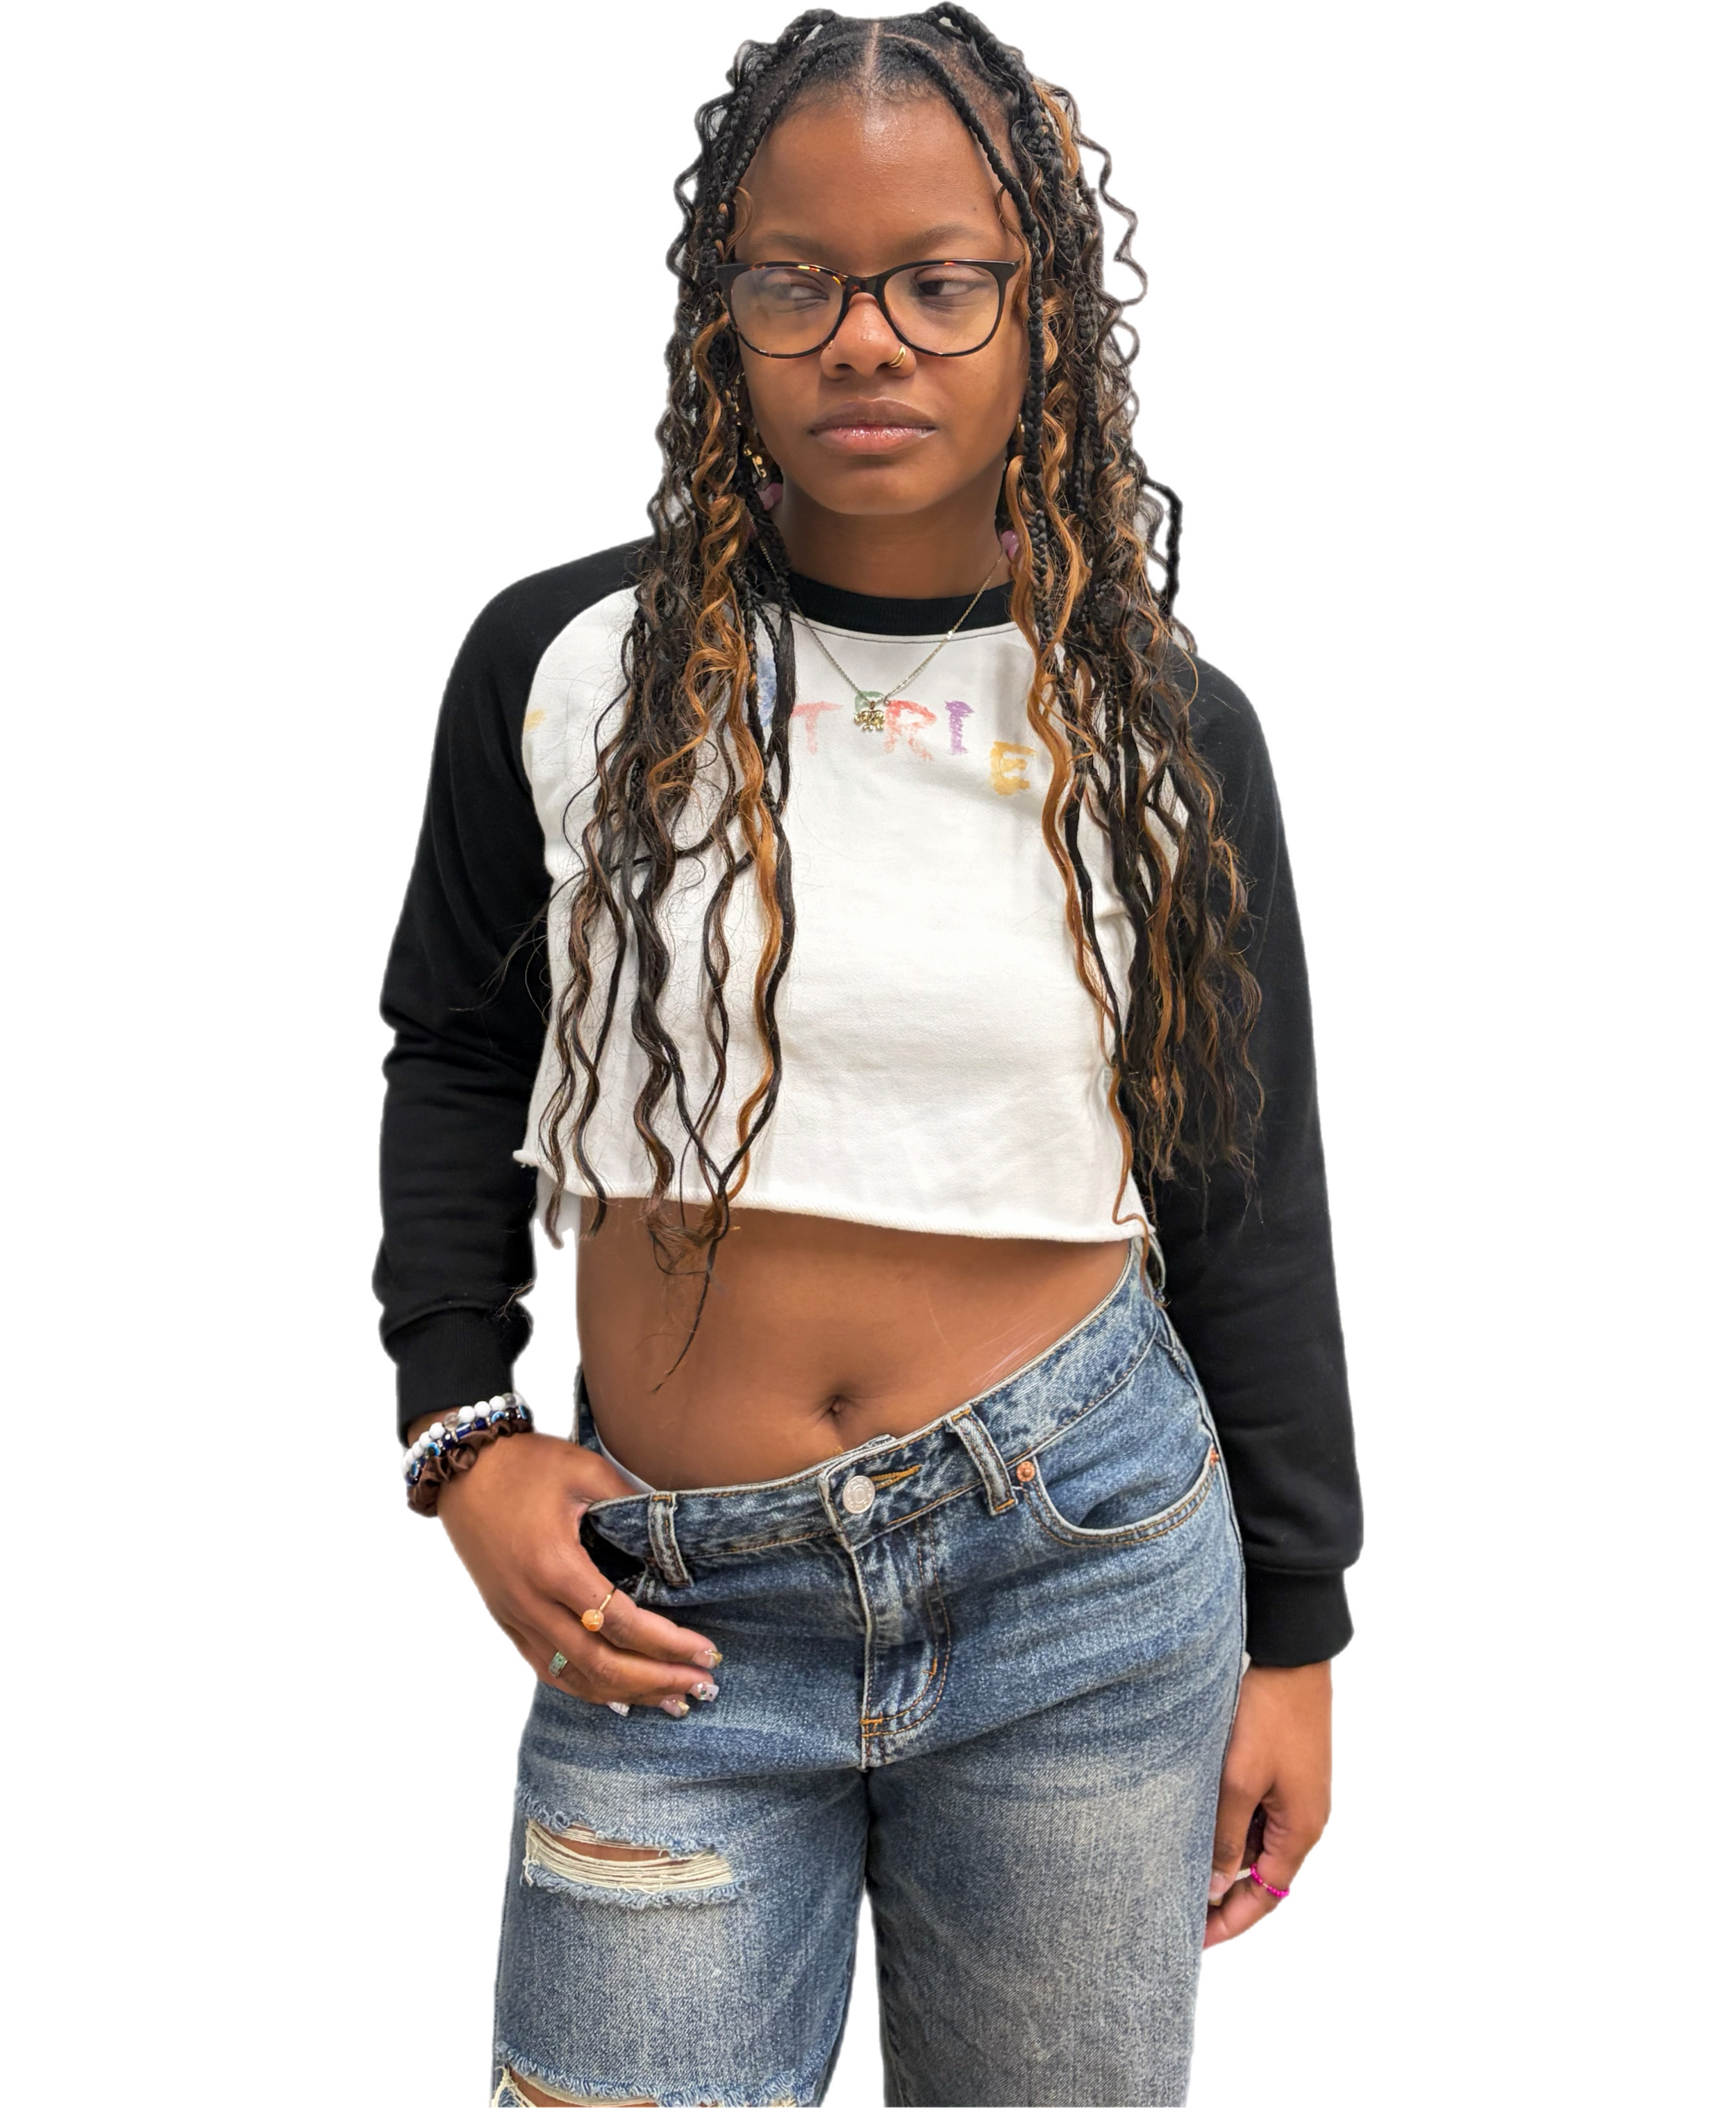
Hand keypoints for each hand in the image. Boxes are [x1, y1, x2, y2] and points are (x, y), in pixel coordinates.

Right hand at [433, 1429, 722, 1715]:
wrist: (462, 1468)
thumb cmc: (525, 1464)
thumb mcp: (585, 1469)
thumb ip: (632, 1500)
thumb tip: (676, 1528)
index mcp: (555, 1567)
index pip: (621, 1623)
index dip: (668, 1644)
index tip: (706, 1652)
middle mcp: (532, 1604)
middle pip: (600, 1664)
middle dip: (657, 1680)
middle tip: (702, 1685)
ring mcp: (515, 1617)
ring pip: (574, 1677)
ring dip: (626, 1694)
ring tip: (672, 1700)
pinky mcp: (507, 1621)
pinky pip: (547, 1670)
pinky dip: (585, 1689)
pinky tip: (617, 1697)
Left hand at [1201, 1660, 1334, 1948]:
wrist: (1289, 1654)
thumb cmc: (1267, 1712)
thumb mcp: (1238, 1779)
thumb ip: (1225, 1836)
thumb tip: (1214, 1887)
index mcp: (1298, 1829)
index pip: (1265, 1897)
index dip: (1230, 1922)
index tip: (1194, 1942)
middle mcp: (1300, 1818)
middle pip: (1260, 1874)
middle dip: (1221, 1896)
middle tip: (1175, 1910)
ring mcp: (1291, 1794)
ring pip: (1253, 1843)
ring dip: (1221, 1860)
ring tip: (1176, 1873)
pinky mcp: (1279, 1771)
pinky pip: (1253, 1814)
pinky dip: (1226, 1828)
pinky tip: (1193, 1827)